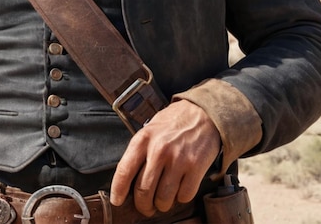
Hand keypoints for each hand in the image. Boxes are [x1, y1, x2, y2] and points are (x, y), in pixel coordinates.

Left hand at [110, 99, 220, 216]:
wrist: (203, 113)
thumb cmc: (174, 122)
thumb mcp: (151, 129)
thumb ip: (140, 150)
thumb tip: (127, 180)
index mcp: (144, 138)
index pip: (124, 171)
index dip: (118, 191)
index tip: (117, 201)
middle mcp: (159, 149)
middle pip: (143, 191)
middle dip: (143, 205)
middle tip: (146, 207)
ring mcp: (178, 159)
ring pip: (163, 199)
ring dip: (162, 205)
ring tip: (163, 199)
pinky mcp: (196, 167)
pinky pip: (184, 196)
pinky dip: (181, 198)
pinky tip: (180, 188)